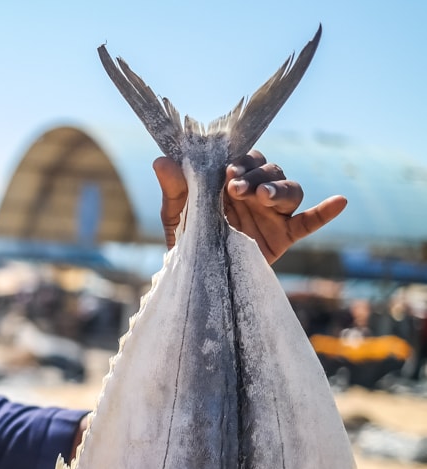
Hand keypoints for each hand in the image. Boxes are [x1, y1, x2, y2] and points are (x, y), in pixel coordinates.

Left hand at [152, 151, 346, 262]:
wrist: (196, 276)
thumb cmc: (188, 239)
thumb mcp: (176, 215)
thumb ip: (174, 189)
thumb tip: (161, 161)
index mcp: (232, 181)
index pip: (245, 160)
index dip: (240, 162)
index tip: (227, 173)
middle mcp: (256, 193)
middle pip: (270, 170)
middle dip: (256, 176)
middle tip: (236, 188)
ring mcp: (272, 214)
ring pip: (290, 190)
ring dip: (280, 189)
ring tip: (264, 197)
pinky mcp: (284, 236)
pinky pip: (309, 222)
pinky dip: (325, 212)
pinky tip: (339, 201)